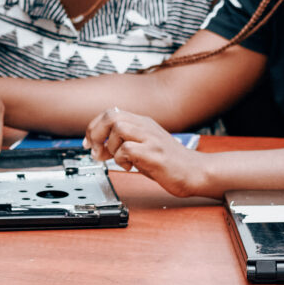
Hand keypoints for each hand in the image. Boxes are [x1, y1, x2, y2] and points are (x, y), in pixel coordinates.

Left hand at [84, 108, 207, 197]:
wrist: (195, 171)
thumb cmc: (170, 162)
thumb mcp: (144, 146)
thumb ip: (126, 142)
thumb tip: (100, 145)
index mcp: (143, 123)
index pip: (111, 113)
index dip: (94, 126)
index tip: (88, 143)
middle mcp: (146, 126)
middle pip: (112, 116)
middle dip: (96, 133)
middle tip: (96, 150)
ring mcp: (151, 138)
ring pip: (119, 128)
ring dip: (111, 146)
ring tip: (117, 159)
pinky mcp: (155, 154)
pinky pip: (128, 148)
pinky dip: (121, 159)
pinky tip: (129, 166)